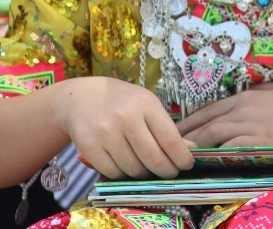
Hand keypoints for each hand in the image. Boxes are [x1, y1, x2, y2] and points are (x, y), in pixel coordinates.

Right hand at [58, 76, 194, 178]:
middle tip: (170, 173)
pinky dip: (123, 175)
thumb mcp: (147, 106)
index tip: (186, 165)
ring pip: (134, 170)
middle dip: (167, 172)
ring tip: (145, 166)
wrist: (81, 98)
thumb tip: (191, 151)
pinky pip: (114, 173)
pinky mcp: (89, 147)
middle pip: (154, 160)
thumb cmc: (122, 102)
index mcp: (146, 105)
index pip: (171, 141)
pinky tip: (125, 164)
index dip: (182, 159)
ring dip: (144, 174)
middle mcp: (126, 118)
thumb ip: (167, 129)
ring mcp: (106, 133)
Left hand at [177, 83, 272, 160]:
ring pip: (214, 135)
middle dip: (186, 136)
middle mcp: (243, 109)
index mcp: (244, 97)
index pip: (208, 110)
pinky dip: (214, 155)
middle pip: (206, 123)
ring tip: (180, 156)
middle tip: (168, 146)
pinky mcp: (259, 142)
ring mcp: (250, 125)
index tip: (174, 130)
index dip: (189, 122)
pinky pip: (230, 149)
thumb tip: (241, 94)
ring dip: (195, 146)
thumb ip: (254, 93)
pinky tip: (205, 161)